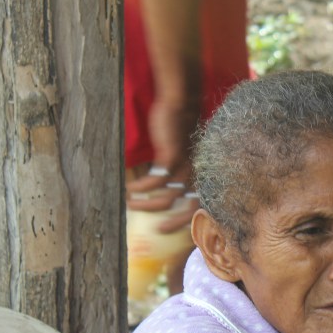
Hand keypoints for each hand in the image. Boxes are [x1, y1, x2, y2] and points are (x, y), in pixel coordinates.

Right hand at [126, 98, 200, 233]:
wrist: (181, 103)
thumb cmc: (179, 129)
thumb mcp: (182, 153)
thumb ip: (178, 169)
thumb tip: (163, 186)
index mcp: (202, 175)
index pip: (202, 203)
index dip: (193, 218)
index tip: (178, 226)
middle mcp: (197, 174)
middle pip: (190, 208)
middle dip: (176, 222)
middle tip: (159, 230)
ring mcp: (185, 167)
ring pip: (167, 197)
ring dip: (147, 204)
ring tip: (131, 204)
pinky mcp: (171, 157)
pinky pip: (155, 180)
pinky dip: (141, 187)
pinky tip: (130, 188)